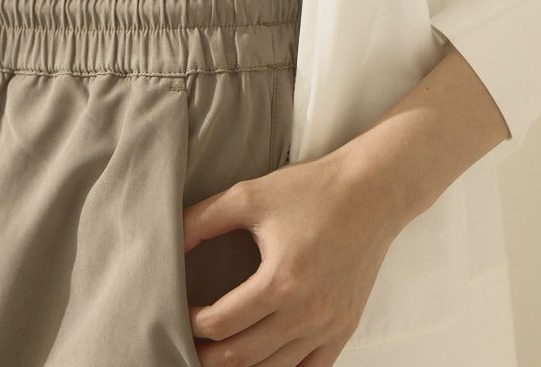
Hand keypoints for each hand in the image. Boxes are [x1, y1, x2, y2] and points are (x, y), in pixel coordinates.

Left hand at [182, 149, 405, 365]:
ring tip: (221, 353)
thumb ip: (203, 219)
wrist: (370, 192)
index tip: (184, 313)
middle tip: (191, 345)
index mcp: (280, 281)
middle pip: (243, 357)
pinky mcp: (345, 329)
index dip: (194, 323)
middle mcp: (306, 313)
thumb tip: (169, 239)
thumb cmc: (312, 190)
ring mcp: (328, 326)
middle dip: (208, 356)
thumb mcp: (250, 196)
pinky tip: (263, 361)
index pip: (222, 323)